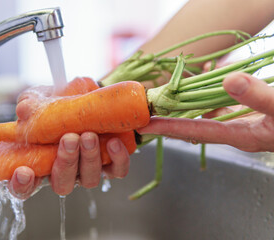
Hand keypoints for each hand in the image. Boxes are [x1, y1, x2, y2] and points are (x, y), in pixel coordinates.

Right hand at [8, 85, 129, 198]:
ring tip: (89, 135)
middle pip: (62, 184)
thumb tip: (23, 110)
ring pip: (89, 179)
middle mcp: (64, 172)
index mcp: (39, 163)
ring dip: (90, 158)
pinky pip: (116, 170)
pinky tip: (113, 142)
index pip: (25, 186)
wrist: (85, 94)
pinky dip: (117, 159)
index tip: (23, 171)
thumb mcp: (38, 99)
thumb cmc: (55, 102)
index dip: (22, 185)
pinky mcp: (111, 164)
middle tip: (69, 139)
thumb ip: (28, 105)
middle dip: (66, 162)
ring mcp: (87, 170)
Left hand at [138, 72, 273, 151]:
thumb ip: (258, 97)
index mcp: (240, 135)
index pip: (194, 131)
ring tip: (175, 81)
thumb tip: (227, 79)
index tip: (145, 125)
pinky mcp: (250, 108)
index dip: (168, 128)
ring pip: (207, 105)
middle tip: (149, 103)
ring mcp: (243, 118)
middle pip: (195, 120)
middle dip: (172, 111)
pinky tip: (207, 71)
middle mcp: (236, 128)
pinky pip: (223, 96)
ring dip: (191, 93)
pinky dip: (211, 83)